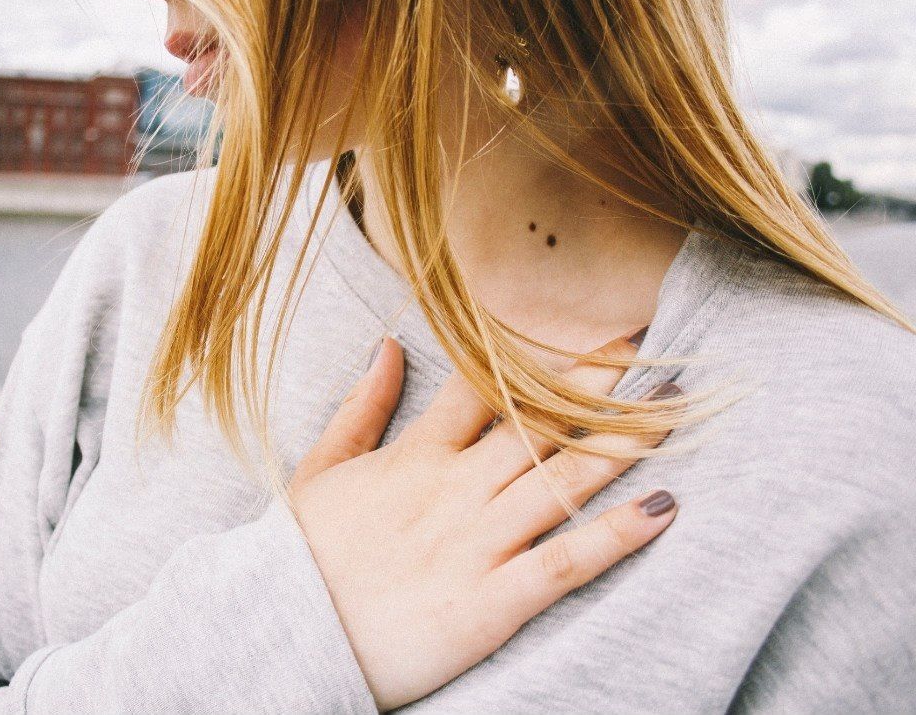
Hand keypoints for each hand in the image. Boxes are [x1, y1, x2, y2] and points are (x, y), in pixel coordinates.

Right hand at [289, 332, 678, 710]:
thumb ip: (361, 406)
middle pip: (539, 423)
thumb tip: (388, 344)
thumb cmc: (303, 552)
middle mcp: (454, 489)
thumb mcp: (321, 467)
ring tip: (674, 410)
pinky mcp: (490, 602)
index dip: (541, 351)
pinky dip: (615, 536)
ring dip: (622, 444)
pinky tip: (662, 508)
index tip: (587, 325)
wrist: (283, 633)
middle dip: (596, 382)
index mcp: (416, 455)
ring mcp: (475, 544)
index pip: (486, 385)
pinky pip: (564, 562)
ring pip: (561, 481)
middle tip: (649, 345)